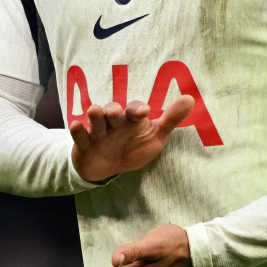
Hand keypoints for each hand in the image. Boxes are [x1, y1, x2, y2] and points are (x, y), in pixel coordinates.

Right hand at [70, 95, 194, 181]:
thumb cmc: (133, 148)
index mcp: (131, 119)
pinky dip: (77, 131)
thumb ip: (171, 119)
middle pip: (112, 111)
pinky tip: (76, 126)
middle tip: (116, 113)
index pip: (134, 109)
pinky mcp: (83, 144)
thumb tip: (191, 99)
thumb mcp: (155, 137)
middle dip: (114, 111)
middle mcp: (114, 122)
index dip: (138, 109)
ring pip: (95, 120)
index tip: (144, 112)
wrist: (108, 167)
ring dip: (95, 116)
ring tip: (96, 112)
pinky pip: (79, 136)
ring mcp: (97, 132)